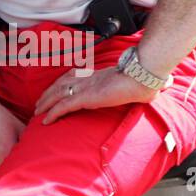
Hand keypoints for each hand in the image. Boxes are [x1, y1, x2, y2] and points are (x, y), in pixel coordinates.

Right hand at [0, 96, 24, 195]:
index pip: (17, 178)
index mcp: (6, 153)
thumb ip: (29, 141)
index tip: (30, 190)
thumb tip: (44, 150)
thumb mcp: (18, 126)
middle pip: (3, 188)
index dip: (24, 186)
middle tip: (19, 194)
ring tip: (5, 193)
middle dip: (11, 192)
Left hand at [32, 67, 158, 124]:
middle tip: (39, 103)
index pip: (72, 77)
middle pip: (60, 84)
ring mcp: (85, 87)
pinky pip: (64, 106)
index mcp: (97, 75)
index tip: (54, 89)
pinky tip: (45, 120)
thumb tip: (158, 87)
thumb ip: (138, 86)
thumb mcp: (135, 82)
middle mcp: (87, 79)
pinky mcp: (85, 97)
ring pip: (57, 95)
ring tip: (37, 112)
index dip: (61, 83)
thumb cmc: (143, 78)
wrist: (142, 75)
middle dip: (48, 94)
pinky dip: (52, 113)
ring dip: (45, 104)